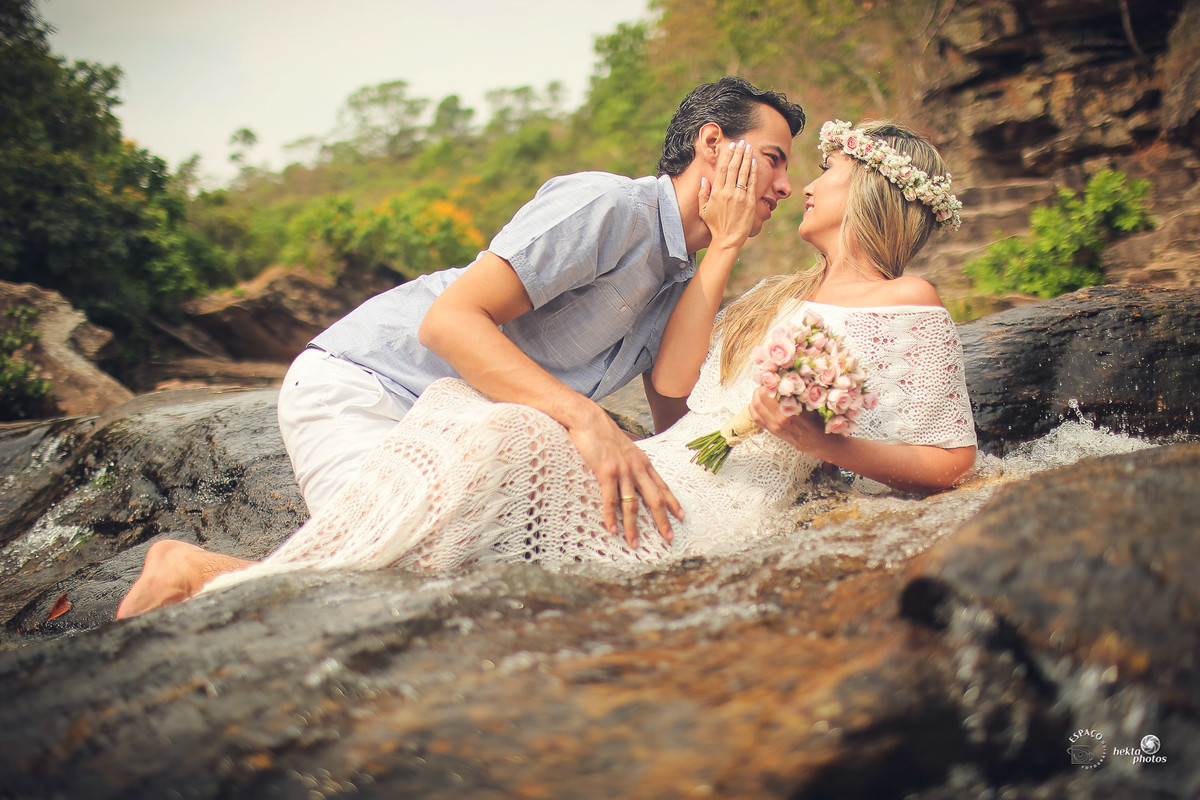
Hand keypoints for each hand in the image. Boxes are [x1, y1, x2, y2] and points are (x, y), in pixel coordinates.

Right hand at [567, 406, 682, 548]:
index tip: (681, 516)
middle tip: (668, 538)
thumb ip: (631, 462)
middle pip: (654, 499)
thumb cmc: (604, 434)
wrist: (589, 419)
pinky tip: (612, 529)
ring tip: (634, 543)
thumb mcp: (624, 448)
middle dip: (662, 520)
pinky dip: (611, 517)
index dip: (673, 502)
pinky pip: (611, 499)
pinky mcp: (607, 472)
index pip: (662, 486)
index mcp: (643, 462)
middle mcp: (637, 468)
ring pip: (632, 504)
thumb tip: (633, 474)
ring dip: (633, 527)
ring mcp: (623, 470)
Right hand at [699, 139, 758, 249]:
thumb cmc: (715, 225)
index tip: (730, 147)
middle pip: (734, 167)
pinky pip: (752, 183)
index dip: (727, 156)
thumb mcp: (704, 210)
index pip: (723, 169)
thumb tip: (704, 179)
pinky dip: (753, 172)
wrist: (727, 239)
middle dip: (738, 153)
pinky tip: (754, 162)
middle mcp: (728, 192)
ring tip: (749, 148)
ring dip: (746, 158)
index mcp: (716, 192)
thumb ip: (703, 194)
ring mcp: (739, 196)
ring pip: (743, 172)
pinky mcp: (749, 202)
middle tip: (741, 142)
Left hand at [747, 385, 827, 451]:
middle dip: (761, 388)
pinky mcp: (772, 431)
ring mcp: (773, 427)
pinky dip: (754, 408)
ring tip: (762, 391)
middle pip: (759, 399)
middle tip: (767, 383)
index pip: (768, 393)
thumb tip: (786, 378)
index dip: (769, 382)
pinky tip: (758, 402)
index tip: (773, 376)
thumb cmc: (818, 423)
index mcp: (787, 413)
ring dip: (755, 397)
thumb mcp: (810, 405)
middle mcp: (777, 420)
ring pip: (755, 409)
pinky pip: (756, 418)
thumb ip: (796, 394)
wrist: (818, 443)